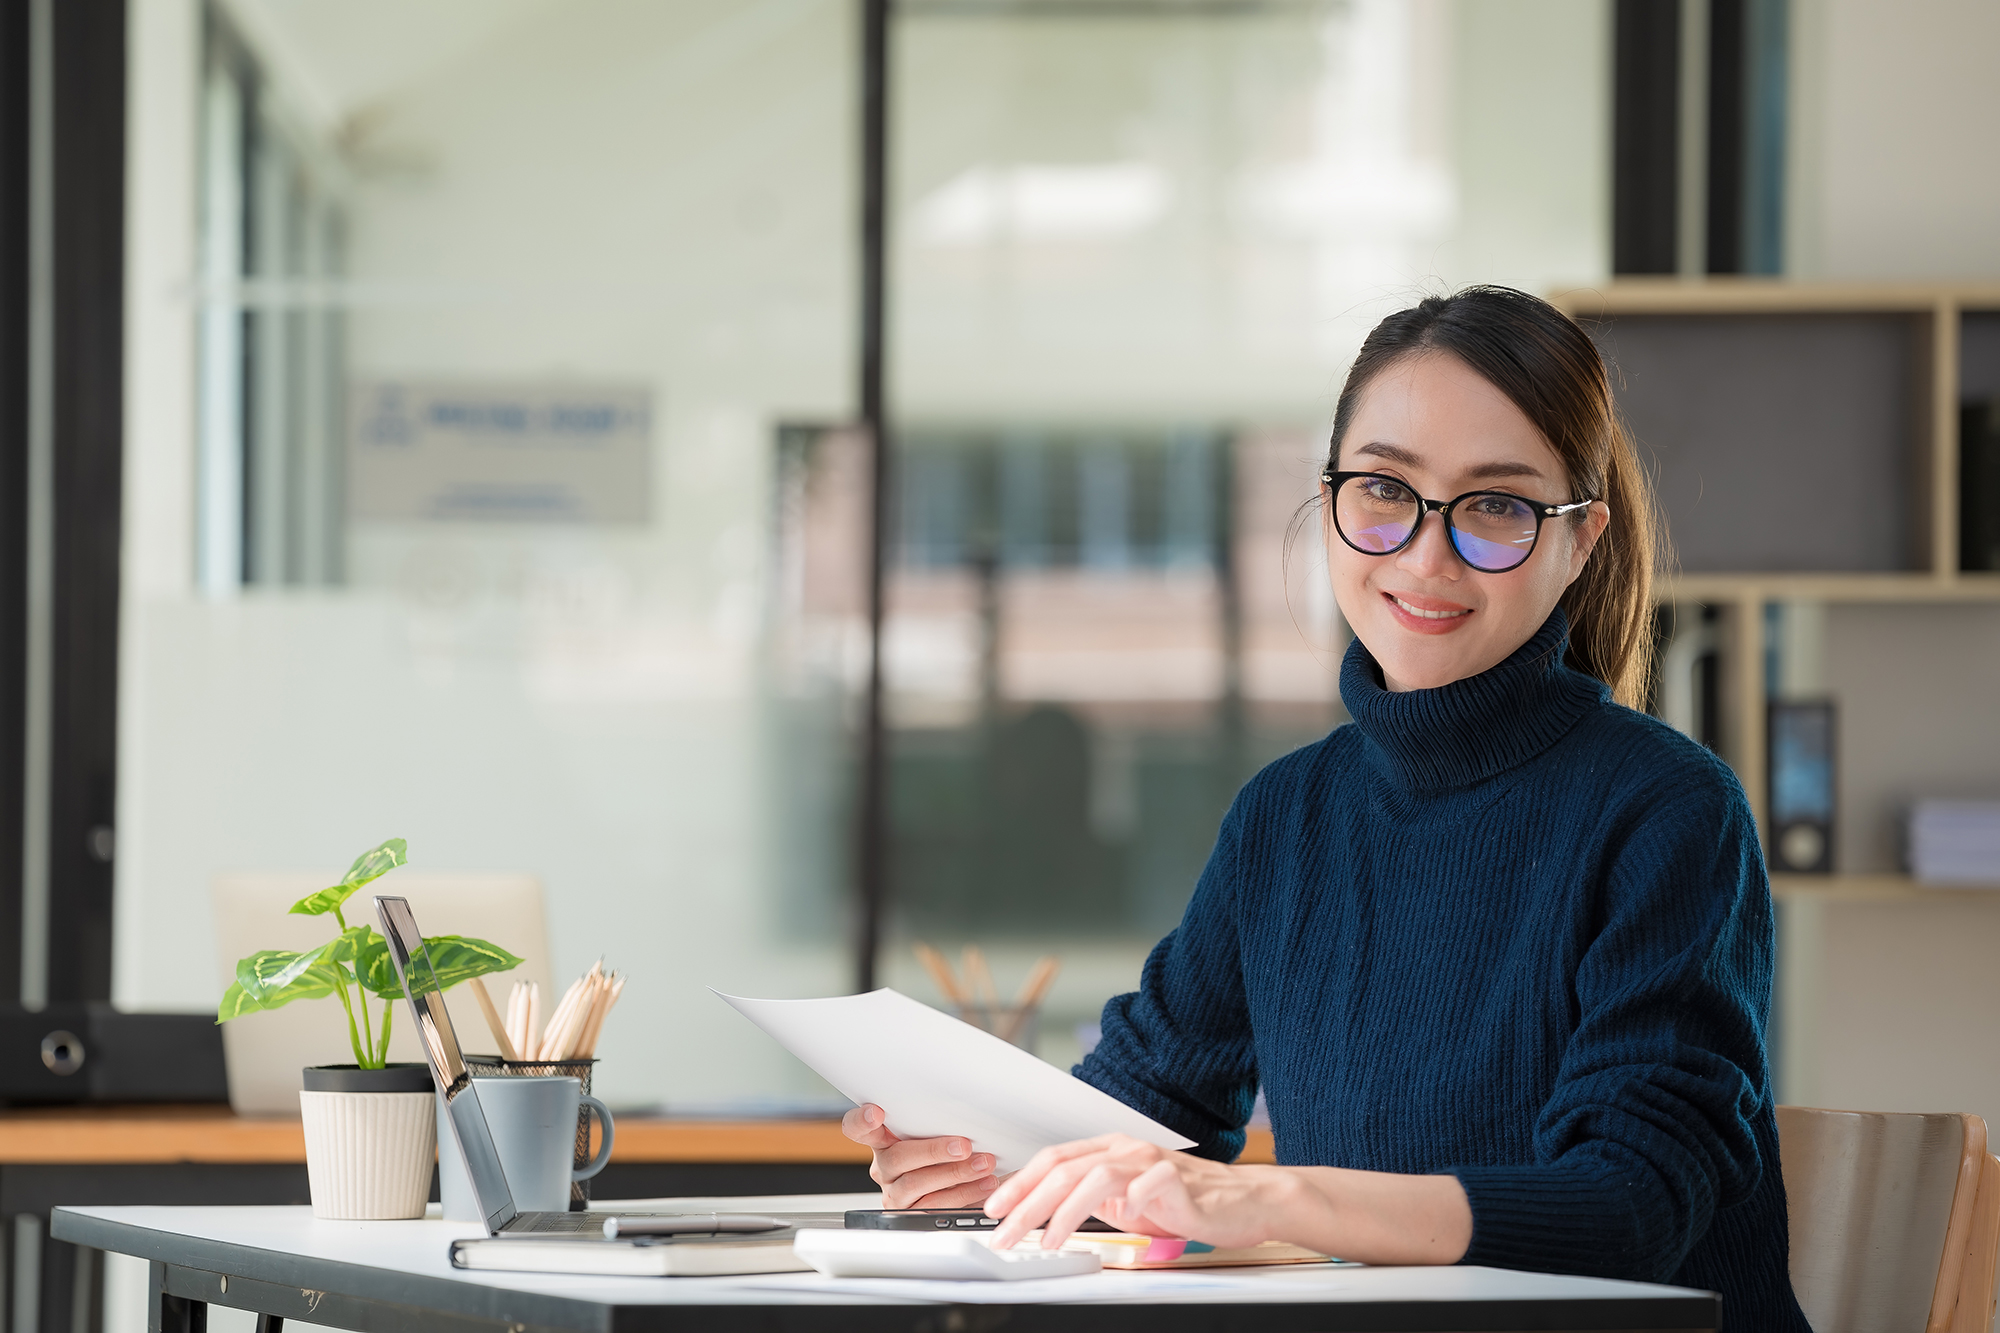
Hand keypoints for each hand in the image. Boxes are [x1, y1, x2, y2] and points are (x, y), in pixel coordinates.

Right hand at [841, 1103, 999, 1207]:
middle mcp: (885, 1167)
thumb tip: (963, 1107)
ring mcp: (895, 1193)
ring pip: (916, 1184)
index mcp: (884, 1140)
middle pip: (897, 1158)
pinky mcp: (912, 1215)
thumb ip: (938, 1121)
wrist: (970, 1185)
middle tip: (963, 1146)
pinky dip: (964, 1193)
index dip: (862, 1121)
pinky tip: (983, 1183)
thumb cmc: (953, 1150)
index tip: (876, 1112)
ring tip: (982, 1164)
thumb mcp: (941, 1131)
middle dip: (933, 1151)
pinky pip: (933, 1206)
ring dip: (955, 1173)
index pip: (858, 1129)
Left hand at [984, 1133, 1277, 1250]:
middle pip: (1064, 1169)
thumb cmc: (1183, 1201)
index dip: (1020, 1184)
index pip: (1053, 1160)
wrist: (1242, 1201)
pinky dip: (1130, 1201)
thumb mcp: (1125, 1201)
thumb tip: (1044, 1215)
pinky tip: (1120, 1221)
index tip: (994, 1210)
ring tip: (1047, 1241)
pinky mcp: (1179, 1179)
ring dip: (1065, 1210)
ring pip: (1095, 1175)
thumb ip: (1090, 1200)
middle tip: (1004, 1233)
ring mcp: (1152, 1161)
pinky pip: (1148, 1184)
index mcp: (1109, 1150)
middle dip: (1027, 1203)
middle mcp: (1126, 1149)